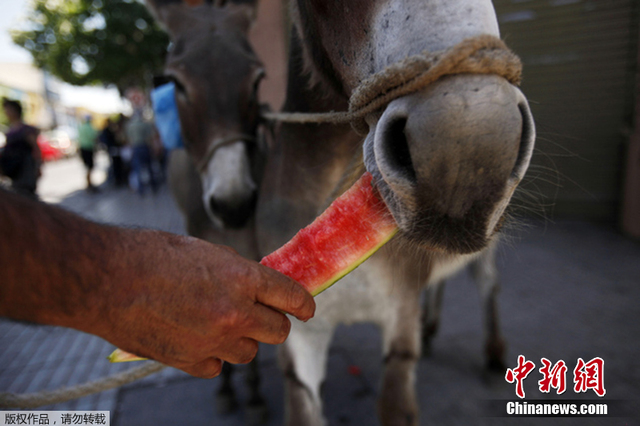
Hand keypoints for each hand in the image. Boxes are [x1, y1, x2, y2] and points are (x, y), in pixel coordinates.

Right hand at [93, 231, 314, 377]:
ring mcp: (213, 340)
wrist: (104, 279)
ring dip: (242, 339)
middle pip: (278, 331)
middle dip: (274, 322)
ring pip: (250, 351)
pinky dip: (213, 354)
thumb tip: (258, 286)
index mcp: (242, 277)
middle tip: (261, 315)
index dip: (303, 304)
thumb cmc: (150, 255)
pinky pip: (218, 365)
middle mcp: (234, 312)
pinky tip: (195, 337)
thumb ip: (237, 272)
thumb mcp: (204, 251)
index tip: (305, 309)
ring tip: (217, 322)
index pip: (292, 297)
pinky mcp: (189, 361)